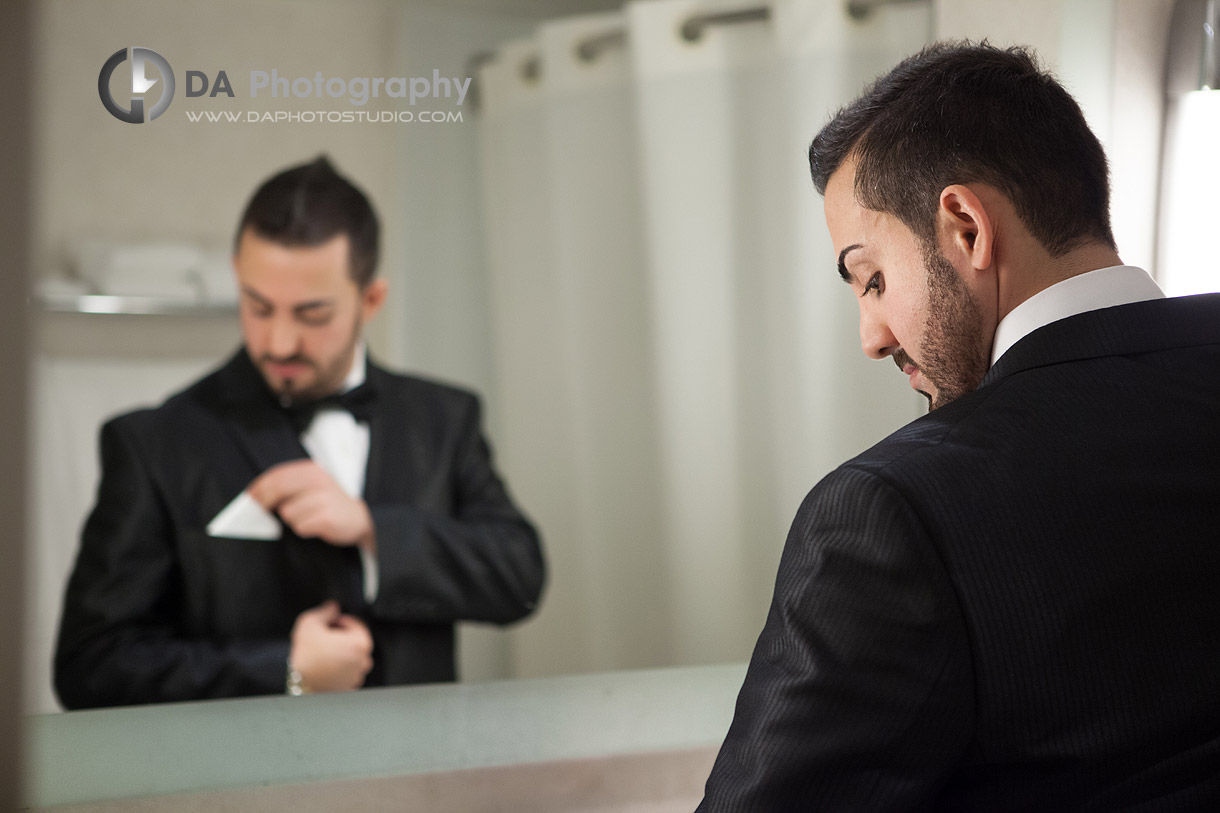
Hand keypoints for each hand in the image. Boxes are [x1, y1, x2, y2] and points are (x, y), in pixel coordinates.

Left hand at [248, 459, 374, 550]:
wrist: (358, 519)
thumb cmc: (329, 503)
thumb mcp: (312, 486)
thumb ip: (288, 487)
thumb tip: (257, 497)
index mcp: (312, 470)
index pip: (278, 474)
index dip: (260, 486)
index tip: (250, 497)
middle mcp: (318, 481)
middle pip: (278, 489)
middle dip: (264, 502)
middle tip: (259, 512)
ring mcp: (323, 499)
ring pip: (287, 512)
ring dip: (292, 519)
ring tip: (307, 518)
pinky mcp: (326, 518)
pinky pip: (300, 526)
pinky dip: (303, 529)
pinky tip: (315, 526)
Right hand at [289, 600, 373, 692]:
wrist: (299, 686)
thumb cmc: (306, 657)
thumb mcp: (311, 624)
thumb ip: (325, 611)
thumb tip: (333, 607)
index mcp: (360, 643)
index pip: (355, 624)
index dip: (340, 620)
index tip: (329, 622)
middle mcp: (363, 661)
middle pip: (354, 641)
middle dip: (340, 636)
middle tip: (323, 637)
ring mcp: (357, 676)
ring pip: (351, 657)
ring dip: (340, 652)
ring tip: (321, 652)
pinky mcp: (348, 688)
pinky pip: (346, 672)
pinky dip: (338, 668)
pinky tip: (323, 665)